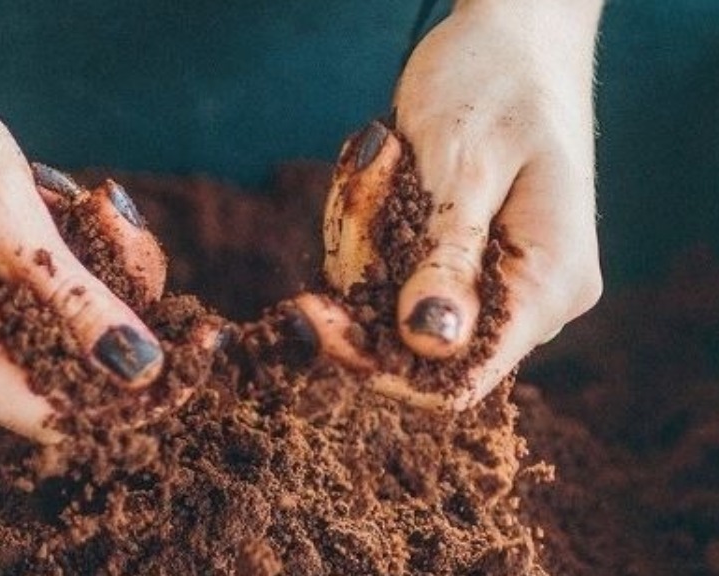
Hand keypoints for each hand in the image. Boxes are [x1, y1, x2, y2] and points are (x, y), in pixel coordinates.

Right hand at [0, 6, 165, 440]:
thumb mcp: (4, 209)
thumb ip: (72, 302)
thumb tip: (141, 371)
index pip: (61, 416)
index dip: (140, 387)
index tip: (200, 342)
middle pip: (61, 376)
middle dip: (110, 302)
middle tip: (105, 213)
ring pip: (44, 349)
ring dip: (79, 281)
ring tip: (67, 203)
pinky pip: (13, 330)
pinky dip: (46, 280)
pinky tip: (37, 222)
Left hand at [303, 0, 603, 408]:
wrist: (509, 37)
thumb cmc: (495, 82)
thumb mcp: (463, 162)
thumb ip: (448, 257)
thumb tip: (428, 346)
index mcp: (551, 284)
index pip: (461, 380)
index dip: (381, 367)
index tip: (315, 318)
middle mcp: (531, 301)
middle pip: (409, 341)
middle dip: (363, 267)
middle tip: (368, 173)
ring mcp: (495, 283)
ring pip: (386, 302)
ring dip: (362, 232)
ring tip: (386, 151)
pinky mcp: (460, 263)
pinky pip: (387, 272)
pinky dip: (367, 225)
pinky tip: (384, 167)